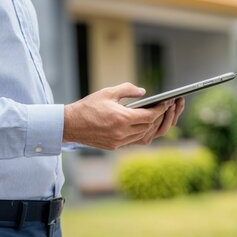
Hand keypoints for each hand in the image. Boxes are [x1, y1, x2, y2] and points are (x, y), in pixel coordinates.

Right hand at [63, 83, 177, 149]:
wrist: (70, 125)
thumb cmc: (88, 106)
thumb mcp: (108, 92)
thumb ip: (128, 89)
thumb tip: (143, 92)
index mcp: (122, 118)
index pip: (149, 116)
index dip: (160, 109)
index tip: (166, 103)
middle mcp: (122, 133)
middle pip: (149, 126)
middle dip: (159, 117)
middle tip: (166, 108)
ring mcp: (118, 142)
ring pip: (143, 136)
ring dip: (152, 127)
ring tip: (158, 117)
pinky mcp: (114, 146)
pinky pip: (134, 141)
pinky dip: (142, 133)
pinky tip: (145, 125)